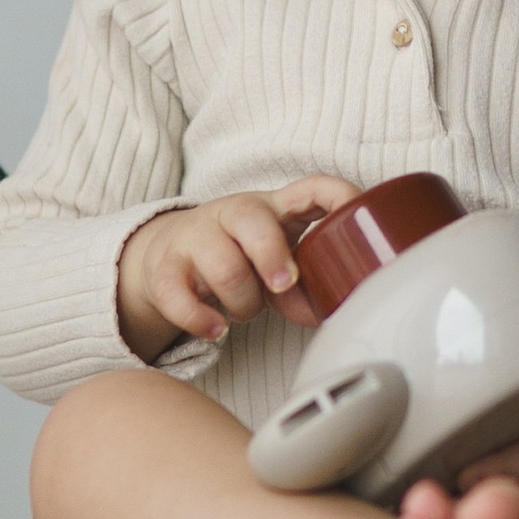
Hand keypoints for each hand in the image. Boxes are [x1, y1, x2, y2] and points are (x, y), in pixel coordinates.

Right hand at [116, 178, 360, 362]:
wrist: (170, 253)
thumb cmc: (237, 255)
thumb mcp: (274, 263)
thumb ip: (300, 288)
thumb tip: (322, 313)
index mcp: (272, 207)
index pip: (310, 188)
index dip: (337, 198)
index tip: (353, 220)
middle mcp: (232, 213)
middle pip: (251, 220)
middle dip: (272, 255)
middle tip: (283, 284)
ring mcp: (194, 237)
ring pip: (222, 266)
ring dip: (243, 302)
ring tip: (246, 310)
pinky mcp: (164, 267)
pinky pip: (176, 294)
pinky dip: (199, 318)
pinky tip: (215, 329)